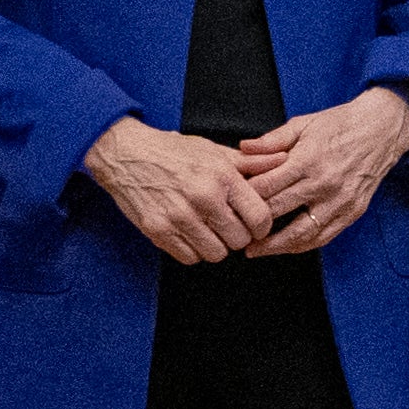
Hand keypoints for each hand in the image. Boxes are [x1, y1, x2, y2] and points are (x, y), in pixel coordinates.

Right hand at [82, 117, 274, 264]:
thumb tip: (283, 160)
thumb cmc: (172, 152)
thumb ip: (250, 162)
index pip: (260, 217)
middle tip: (230, 225)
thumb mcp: (214, 150)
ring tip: (209, 229)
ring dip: (216, 246)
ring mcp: (178, 216)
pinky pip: (189, 257)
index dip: (262, 225)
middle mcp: (202, 197)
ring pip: (215, 254)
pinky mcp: (158, 231)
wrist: (126, 154)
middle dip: (239, 236)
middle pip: (239, 240)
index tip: (255, 224)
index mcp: (221, 176)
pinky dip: (193, 250)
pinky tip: (191, 233)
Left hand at [242, 88, 408, 250]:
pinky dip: (302, 246)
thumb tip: (242, 149)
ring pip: (301, 234)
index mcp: (307, 160)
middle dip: (252, 223)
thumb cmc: (339, 124)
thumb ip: (272, 140)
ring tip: (254, 250)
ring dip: (275, 246)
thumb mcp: (303, 124)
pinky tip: (286, 248)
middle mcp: (323, 184)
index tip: (230, 204)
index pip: (266, 188)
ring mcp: (339, 201)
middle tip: (233, 231)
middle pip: (278, 212)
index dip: (244, 198)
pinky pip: (323, 237)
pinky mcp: (352, 212)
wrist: (382, 130)